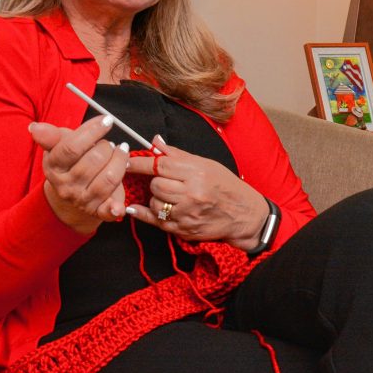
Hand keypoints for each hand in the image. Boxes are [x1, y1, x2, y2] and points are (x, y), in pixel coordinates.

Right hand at [29, 115, 129, 234]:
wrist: (69, 197)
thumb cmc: (69, 163)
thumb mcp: (58, 147)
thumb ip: (50, 135)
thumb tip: (34, 127)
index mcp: (54, 167)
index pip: (72, 147)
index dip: (92, 131)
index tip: (106, 121)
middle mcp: (66, 186)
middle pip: (94, 160)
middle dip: (106, 146)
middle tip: (109, 144)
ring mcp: (82, 200)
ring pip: (108, 179)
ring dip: (120, 161)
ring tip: (121, 153)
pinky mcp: (98, 211)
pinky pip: (108, 211)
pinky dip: (115, 209)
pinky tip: (119, 207)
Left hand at [126, 135, 267, 250]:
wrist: (244, 215)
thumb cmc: (226, 186)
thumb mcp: (206, 164)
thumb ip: (177, 155)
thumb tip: (155, 142)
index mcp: (197, 173)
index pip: (160, 166)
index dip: (140, 163)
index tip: (127, 161)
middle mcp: (192, 194)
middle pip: (156, 185)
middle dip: (155, 182)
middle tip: (163, 181)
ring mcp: (187, 214)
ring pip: (155, 203)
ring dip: (156, 199)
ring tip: (169, 196)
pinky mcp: (184, 230)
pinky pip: (156, 221)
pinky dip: (146, 214)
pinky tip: (137, 208)